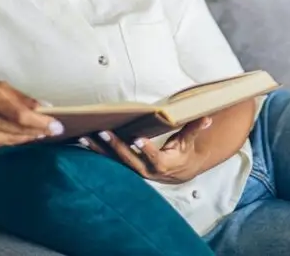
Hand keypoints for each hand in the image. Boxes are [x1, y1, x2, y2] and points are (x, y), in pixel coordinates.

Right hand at [0, 80, 62, 153]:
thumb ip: (19, 96)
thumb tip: (45, 107)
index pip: (21, 114)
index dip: (41, 122)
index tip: (57, 126)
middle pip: (18, 130)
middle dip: (39, 131)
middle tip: (53, 130)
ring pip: (11, 140)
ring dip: (28, 137)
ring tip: (40, 132)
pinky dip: (11, 140)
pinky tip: (17, 135)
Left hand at [78, 116, 213, 183]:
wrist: (178, 173)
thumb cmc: (183, 153)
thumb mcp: (189, 142)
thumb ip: (194, 129)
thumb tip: (206, 117)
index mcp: (164, 165)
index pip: (154, 158)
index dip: (146, 149)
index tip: (137, 138)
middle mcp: (146, 170)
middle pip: (129, 160)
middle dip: (115, 146)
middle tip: (103, 132)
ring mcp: (134, 170)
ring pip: (114, 161)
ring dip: (98, 150)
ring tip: (83, 137)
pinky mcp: (125, 167)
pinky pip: (108, 160)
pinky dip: (96, 151)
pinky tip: (82, 141)